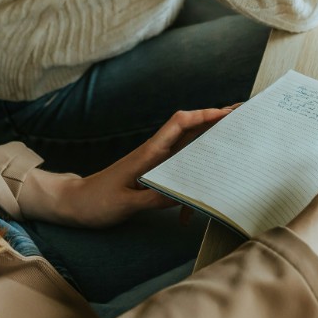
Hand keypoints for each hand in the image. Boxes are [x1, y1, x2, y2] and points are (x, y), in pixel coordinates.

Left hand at [22, 107, 233, 227]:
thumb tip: (184, 195)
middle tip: (244, 122)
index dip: (204, 115)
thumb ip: (153, 198)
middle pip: (191, 131)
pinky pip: (180, 171)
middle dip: (216, 125)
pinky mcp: (154, 176)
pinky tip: (197, 201)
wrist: (74, 204)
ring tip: (234, 151)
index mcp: (149, 153)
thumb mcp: (124, 203)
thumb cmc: (95, 202)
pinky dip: (193, 180)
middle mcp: (156, 154)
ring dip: (210, 149)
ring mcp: (156, 164)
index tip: (228, 112)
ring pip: (189, 151)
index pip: (179, 124)